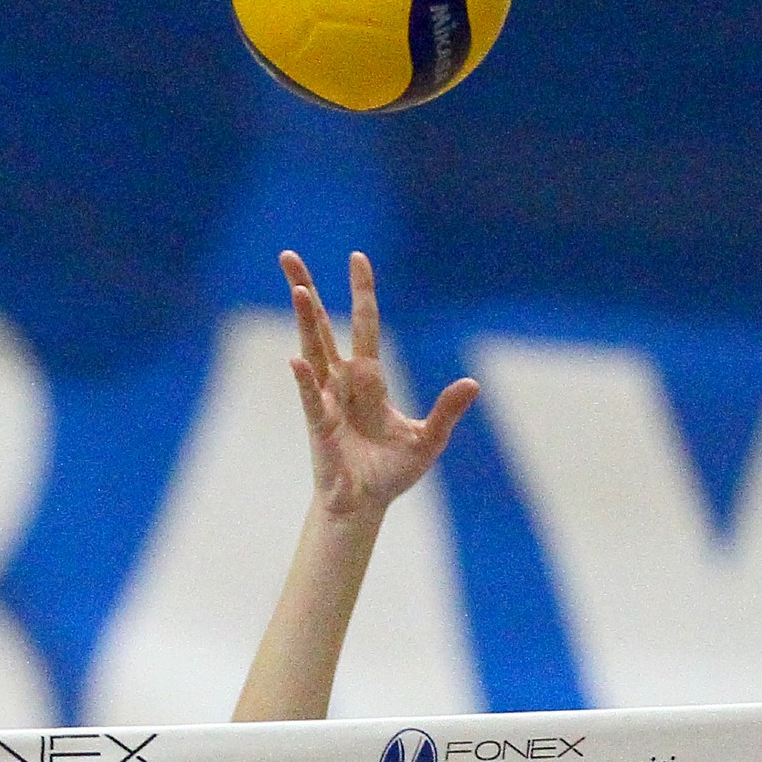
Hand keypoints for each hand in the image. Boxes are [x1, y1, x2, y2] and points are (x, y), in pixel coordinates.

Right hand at [281, 249, 478, 518]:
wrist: (366, 505)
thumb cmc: (392, 473)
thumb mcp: (428, 440)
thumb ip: (446, 412)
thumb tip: (472, 384)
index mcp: (371, 380)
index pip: (365, 325)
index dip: (362, 292)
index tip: (358, 258)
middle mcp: (343, 381)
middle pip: (324, 326)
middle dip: (309, 292)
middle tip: (288, 256)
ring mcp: (327, 399)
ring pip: (313, 350)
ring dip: (305, 321)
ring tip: (298, 289)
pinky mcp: (319, 424)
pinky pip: (311, 397)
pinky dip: (306, 380)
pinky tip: (298, 360)